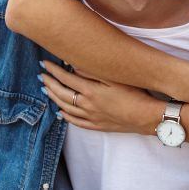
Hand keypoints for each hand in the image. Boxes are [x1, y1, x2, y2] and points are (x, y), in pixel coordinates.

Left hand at [39, 60, 164, 134]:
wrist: (147, 117)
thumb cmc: (135, 94)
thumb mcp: (116, 78)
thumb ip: (93, 71)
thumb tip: (74, 64)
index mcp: (91, 91)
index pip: (66, 78)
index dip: (54, 70)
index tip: (44, 63)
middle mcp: (87, 105)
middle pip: (61, 93)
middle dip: (49, 83)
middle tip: (41, 76)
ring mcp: (91, 117)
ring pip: (65, 108)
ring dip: (53, 98)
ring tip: (46, 90)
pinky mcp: (97, 126)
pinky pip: (75, 122)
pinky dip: (65, 116)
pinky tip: (60, 112)